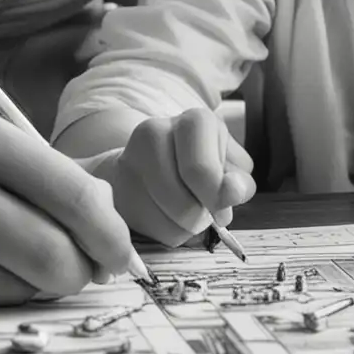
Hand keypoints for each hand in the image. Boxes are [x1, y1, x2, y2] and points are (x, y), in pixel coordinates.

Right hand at [0, 115, 136, 310]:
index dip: (111, 235)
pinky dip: (5, 296)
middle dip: (81, 271)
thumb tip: (117, 242)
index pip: (75, 196)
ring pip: (19, 287)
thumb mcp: (6, 154)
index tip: (121, 254)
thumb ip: (65, 185)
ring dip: (42, 287)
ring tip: (32, 265)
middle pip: (51, 252)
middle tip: (85, 271)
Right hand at [105, 107, 255, 246]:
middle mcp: (155, 129)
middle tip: (205, 215)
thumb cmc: (201, 165)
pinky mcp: (114, 185)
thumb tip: (234, 190)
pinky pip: (145, 227)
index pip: (201, 170)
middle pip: (180, 200)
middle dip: (198, 218)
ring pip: (163, 217)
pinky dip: (164, 232)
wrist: (155, 162)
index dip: (214, 199)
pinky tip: (167, 216)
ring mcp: (129, 157)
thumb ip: (239, 183)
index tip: (221, 210)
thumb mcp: (230, 169)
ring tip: (188, 214)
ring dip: (183, 228)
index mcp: (195, 121)